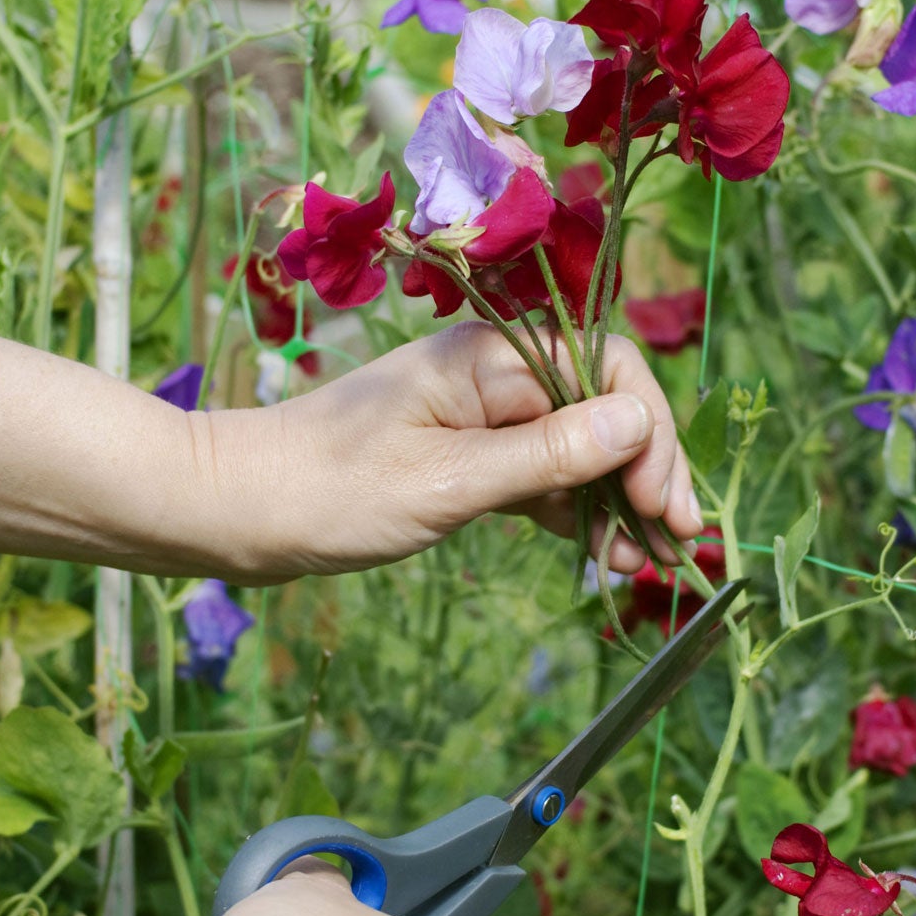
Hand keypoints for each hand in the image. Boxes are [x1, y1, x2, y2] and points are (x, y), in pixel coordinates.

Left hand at [238, 318, 703, 579]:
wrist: (237, 510)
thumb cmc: (329, 490)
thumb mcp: (448, 481)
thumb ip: (547, 455)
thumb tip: (638, 421)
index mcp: (488, 357)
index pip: (608, 370)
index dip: (649, 432)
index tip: (664, 501)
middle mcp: (492, 375)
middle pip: (603, 408)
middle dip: (647, 471)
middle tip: (679, 541)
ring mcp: (479, 416)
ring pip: (577, 447)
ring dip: (616, 498)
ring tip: (645, 559)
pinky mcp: (464, 457)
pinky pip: (540, 475)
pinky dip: (573, 510)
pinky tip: (602, 550)